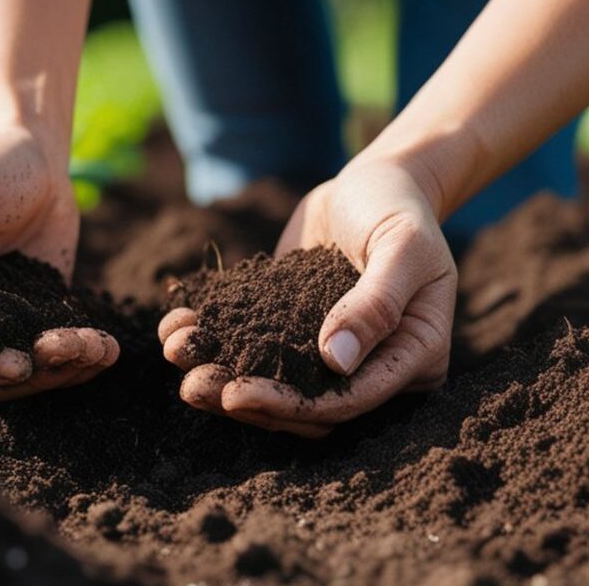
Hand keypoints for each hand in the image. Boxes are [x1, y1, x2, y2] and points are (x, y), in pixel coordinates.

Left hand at [160, 161, 455, 436]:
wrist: (378, 181)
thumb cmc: (401, 210)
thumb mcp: (401, 247)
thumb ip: (375, 302)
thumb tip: (335, 360)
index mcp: (412, 360)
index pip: (350, 401)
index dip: (292, 405)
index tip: (237, 393)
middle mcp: (371, 367)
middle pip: (305, 406)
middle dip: (245, 400)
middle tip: (193, 387)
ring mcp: (328, 352)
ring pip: (273, 383)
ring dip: (219, 376)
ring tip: (176, 354)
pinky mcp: (293, 328)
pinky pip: (254, 346)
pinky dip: (213, 340)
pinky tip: (175, 326)